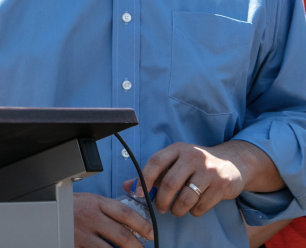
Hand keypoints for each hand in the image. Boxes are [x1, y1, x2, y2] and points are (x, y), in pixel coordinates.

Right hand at [74, 192, 153, 247]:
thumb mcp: (86, 199)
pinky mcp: (74, 245)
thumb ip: (105, 208)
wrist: (43, 210)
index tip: (151, 233)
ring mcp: (81, 234)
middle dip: (138, 246)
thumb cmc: (66, 205)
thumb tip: (130, 220)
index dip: (143, 225)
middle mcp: (89, 218)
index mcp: (94, 202)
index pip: (125, 213)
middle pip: (122, 235)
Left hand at [129, 141, 245, 217]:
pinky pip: (202, 205)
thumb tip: (127, 187)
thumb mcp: (175, 162)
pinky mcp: (222, 185)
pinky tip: (193, 207)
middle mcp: (193, 157)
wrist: (233, 161)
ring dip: (177, 209)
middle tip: (159, 207)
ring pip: (186, 197)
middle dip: (161, 200)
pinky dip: (194, 211)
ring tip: (175, 210)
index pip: (156, 162)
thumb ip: (153, 174)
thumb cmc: (196, 164)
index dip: (144, 179)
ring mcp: (209, 171)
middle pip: (170, 183)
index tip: (139, 193)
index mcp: (178, 149)